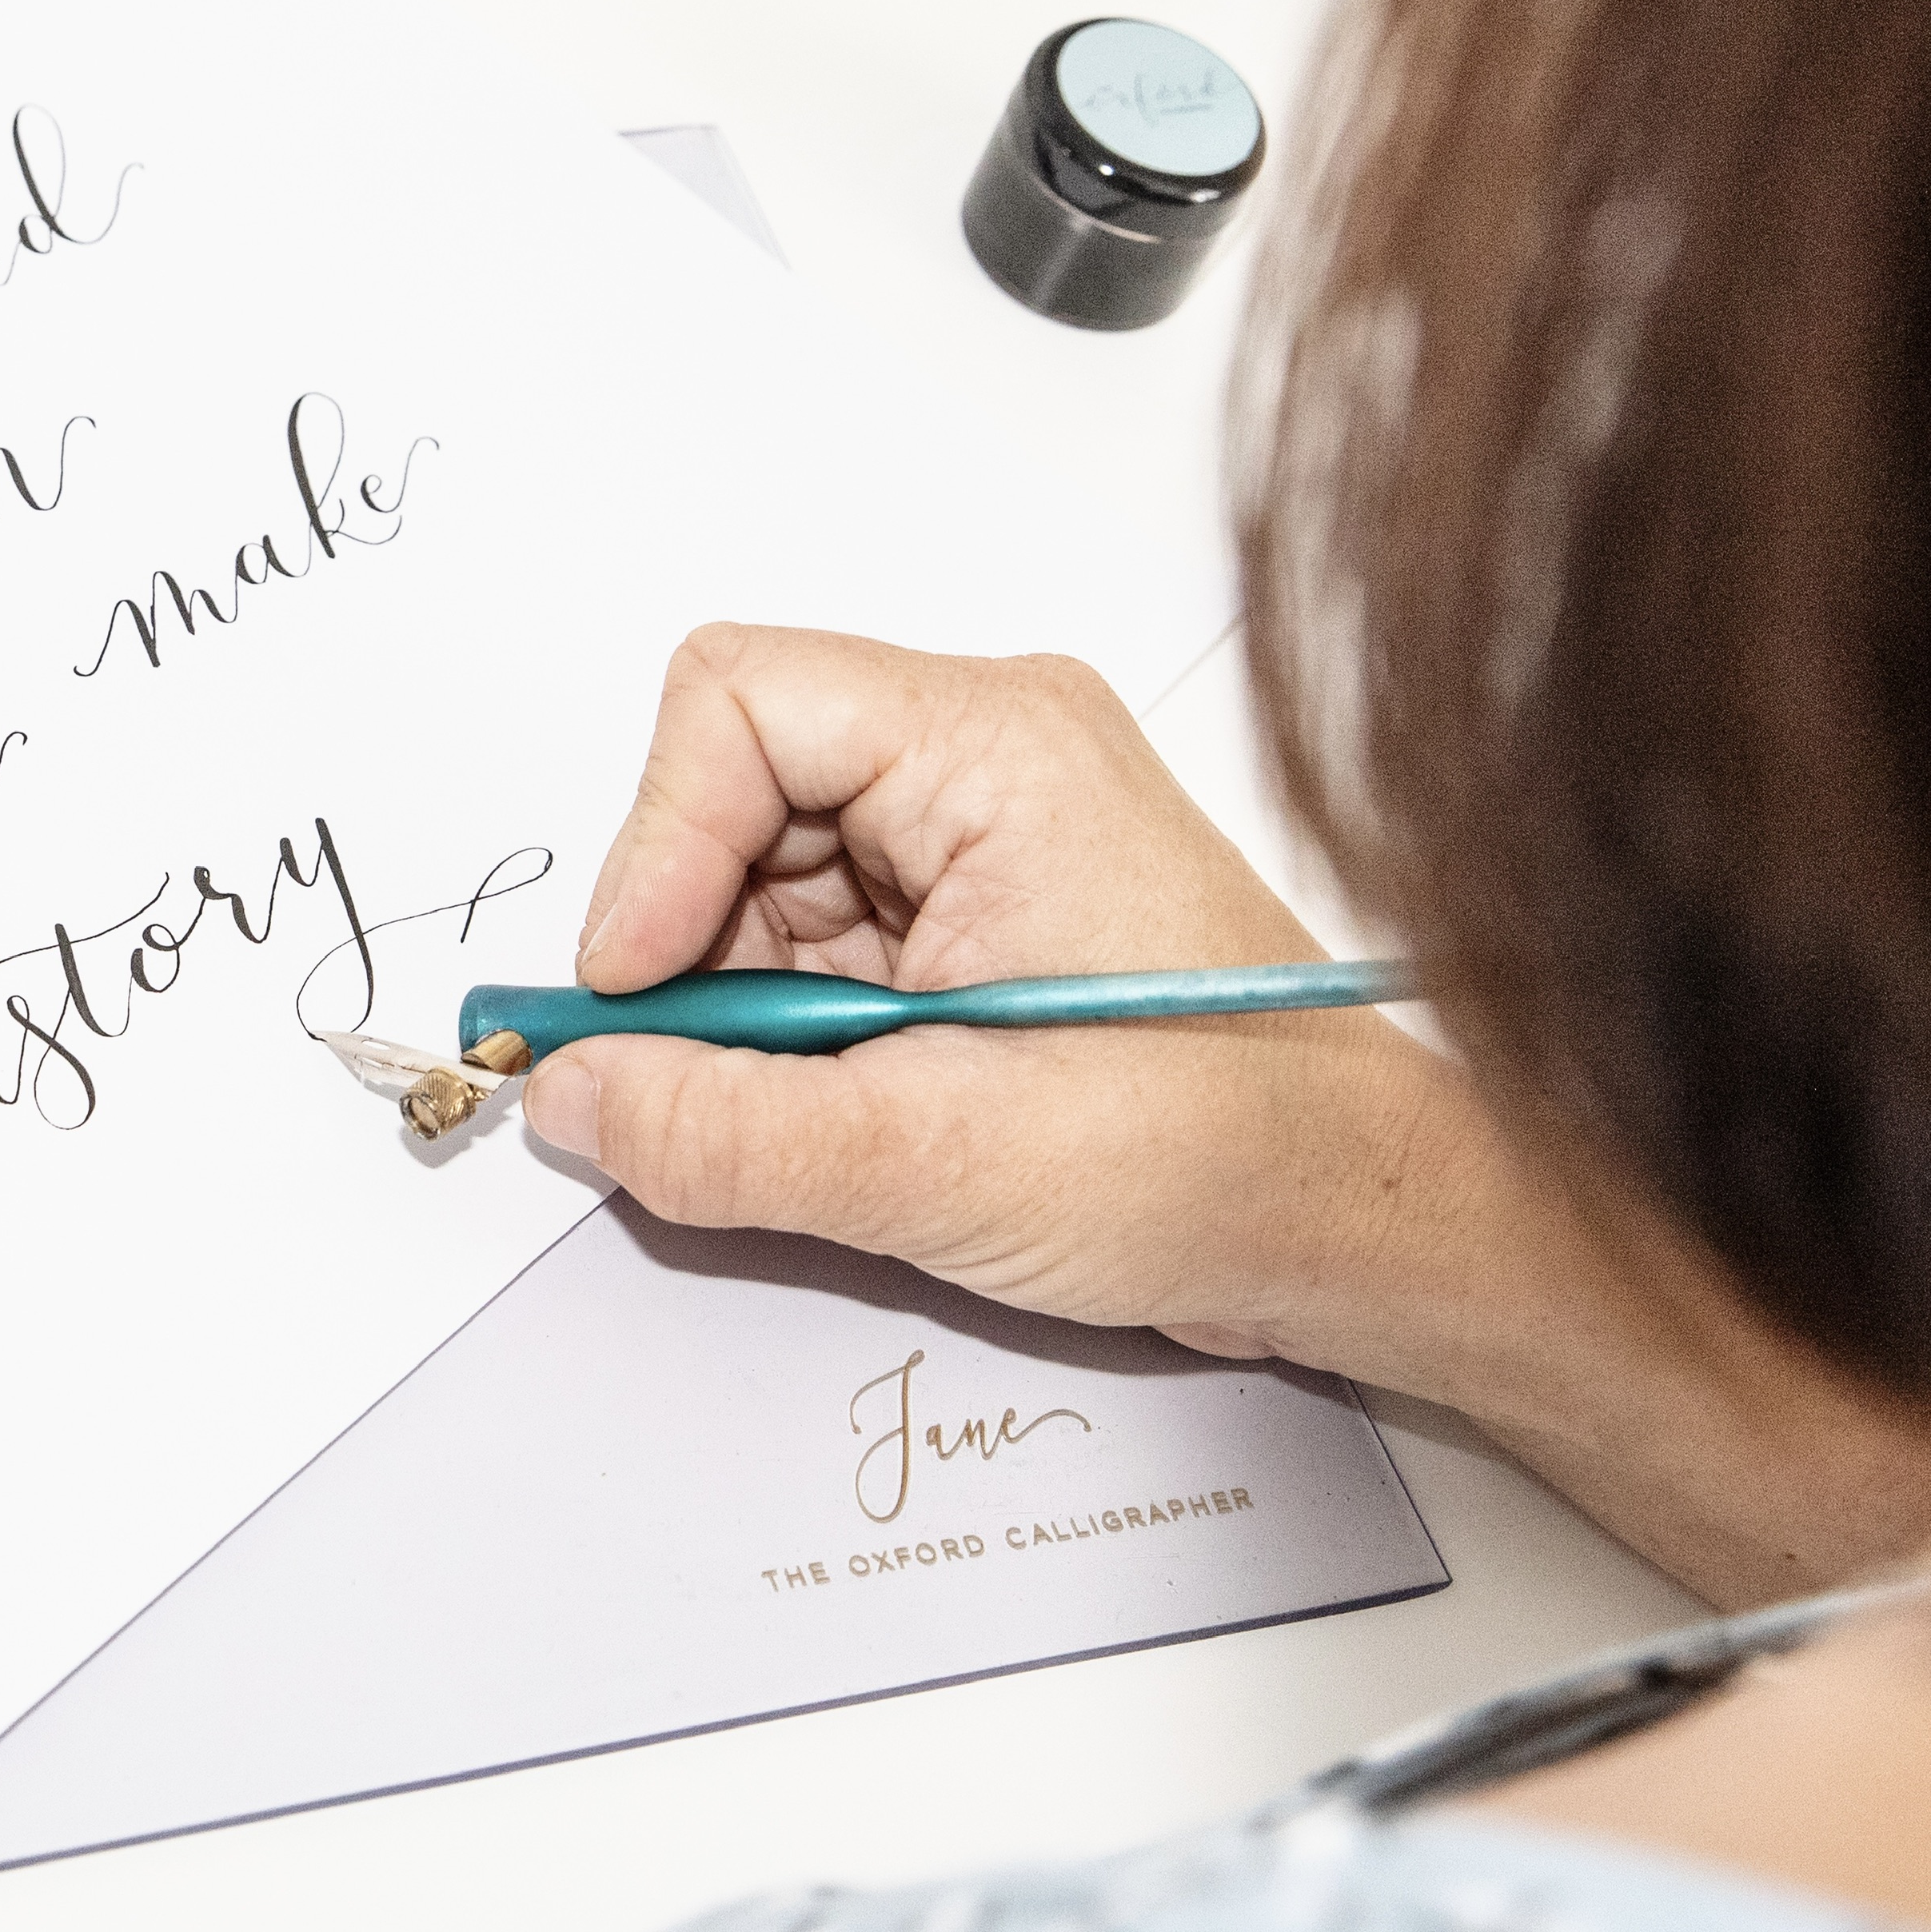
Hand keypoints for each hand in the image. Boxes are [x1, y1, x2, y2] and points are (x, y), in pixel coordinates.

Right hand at [519, 624, 1468, 1373]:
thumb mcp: (942, 1162)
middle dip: (692, 950)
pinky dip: (785, 1039)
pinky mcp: (960, 919)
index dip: (656, 846)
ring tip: (828, 1118)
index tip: (636, 989)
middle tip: (699, 1088)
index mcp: (996, 748)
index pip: (736, 705)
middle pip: (729, 796)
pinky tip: (852, 1115)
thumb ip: (725, 1132)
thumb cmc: (1229, 1157)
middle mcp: (980, 760)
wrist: (1359, 1226)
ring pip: (751, 883)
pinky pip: (802, 947)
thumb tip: (571, 1096)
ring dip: (742, 1010)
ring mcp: (971, 838)